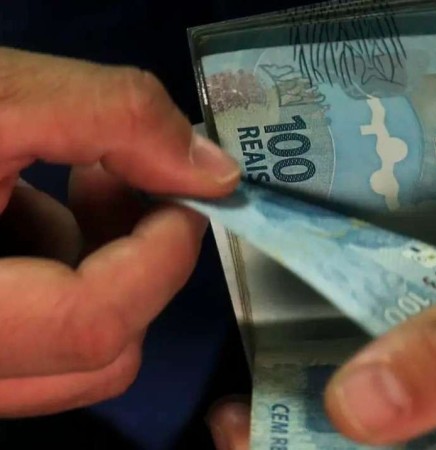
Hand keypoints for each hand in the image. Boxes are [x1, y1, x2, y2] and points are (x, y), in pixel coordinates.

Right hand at [0, 47, 239, 415]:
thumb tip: (215, 171)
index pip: (93, 324)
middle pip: (98, 354)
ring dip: (96, 266)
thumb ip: (113, 116)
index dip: (162, 257)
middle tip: (123, 181)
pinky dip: (54, 272)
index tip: (187, 195)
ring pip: (75, 354)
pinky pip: (40, 336)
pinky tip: (22, 206)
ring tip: (71, 181)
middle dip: (137, 263)